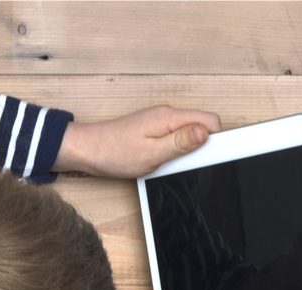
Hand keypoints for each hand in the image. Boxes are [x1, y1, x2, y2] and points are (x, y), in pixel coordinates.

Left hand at [53, 105, 221, 178]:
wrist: (86, 150)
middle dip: (201, 146)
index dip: (215, 140)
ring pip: (188, 132)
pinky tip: (162, 161)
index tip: (208, 157)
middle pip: (201, 126)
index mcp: (170, 117)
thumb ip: (180, 142)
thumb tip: (205, 133)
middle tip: (184, 164)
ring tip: (170, 163)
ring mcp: (159, 121)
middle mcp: (167, 114)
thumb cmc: (114, 153)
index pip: (210, 120)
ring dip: (187, 149)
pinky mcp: (152, 129)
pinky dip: (174, 150)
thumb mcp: (151, 154)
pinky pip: (174, 137)